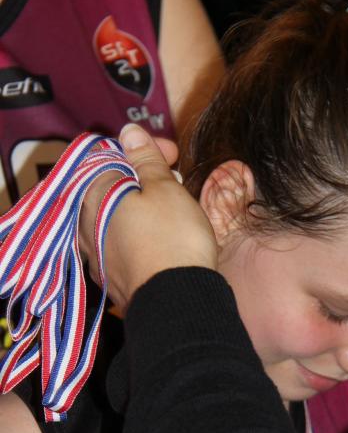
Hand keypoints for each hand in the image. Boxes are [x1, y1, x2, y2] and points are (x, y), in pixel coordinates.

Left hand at [79, 124, 217, 310]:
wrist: (177, 301)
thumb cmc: (172, 238)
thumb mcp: (165, 189)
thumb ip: (145, 159)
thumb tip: (129, 131)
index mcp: (93, 194)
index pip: (110, 155)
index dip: (144, 149)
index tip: (173, 154)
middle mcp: (85, 224)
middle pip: (111, 188)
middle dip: (143, 179)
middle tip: (175, 181)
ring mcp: (96, 255)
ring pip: (115, 217)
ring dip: (140, 207)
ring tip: (172, 210)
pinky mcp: (112, 278)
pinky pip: (120, 244)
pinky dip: (138, 233)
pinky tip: (161, 238)